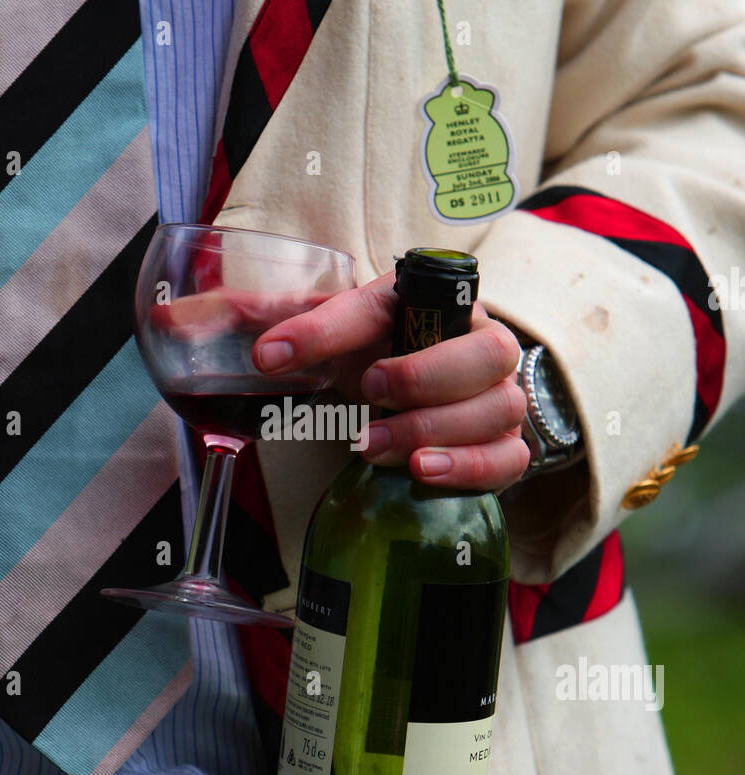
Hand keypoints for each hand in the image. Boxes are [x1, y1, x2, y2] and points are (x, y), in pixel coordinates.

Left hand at [252, 270, 528, 491]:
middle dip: (426, 381)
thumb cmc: (377, 353)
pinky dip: (468, 468)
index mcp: (451, 303)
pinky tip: (423, 473)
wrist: (403, 396)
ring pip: (498, 410)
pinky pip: (509, 460)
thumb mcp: (341, 334)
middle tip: (369, 396)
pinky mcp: (505, 448)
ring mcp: (502, 398)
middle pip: (492, 355)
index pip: (434, 301)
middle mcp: (488, 346)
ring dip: (433, 430)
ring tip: (371, 447)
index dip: (388, 329)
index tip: (352, 370)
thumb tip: (265, 354)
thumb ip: (305, 329)